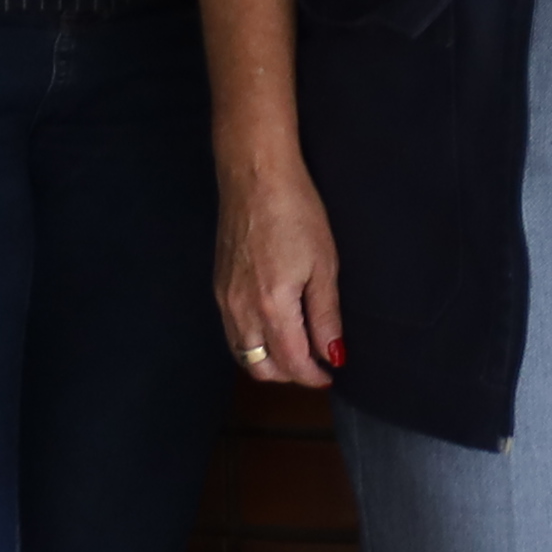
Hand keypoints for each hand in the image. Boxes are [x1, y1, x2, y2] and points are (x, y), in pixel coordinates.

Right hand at [216, 144, 343, 385]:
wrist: (255, 176)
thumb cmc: (296, 212)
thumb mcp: (324, 264)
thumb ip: (327, 316)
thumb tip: (333, 354)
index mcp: (272, 306)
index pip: (292, 362)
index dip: (313, 376)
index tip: (331, 375)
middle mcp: (241, 310)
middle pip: (262, 368)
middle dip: (291, 375)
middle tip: (316, 364)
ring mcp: (224, 299)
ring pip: (243, 353)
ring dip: (270, 362)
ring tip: (297, 349)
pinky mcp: (218, 286)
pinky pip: (232, 332)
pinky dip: (253, 343)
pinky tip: (273, 327)